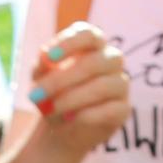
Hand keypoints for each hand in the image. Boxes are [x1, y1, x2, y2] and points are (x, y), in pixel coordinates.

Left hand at [30, 20, 131, 155]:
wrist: (62, 128)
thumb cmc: (53, 94)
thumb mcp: (41, 79)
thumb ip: (41, 67)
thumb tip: (44, 56)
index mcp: (93, 44)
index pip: (88, 34)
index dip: (70, 43)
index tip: (49, 57)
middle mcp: (111, 60)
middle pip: (94, 62)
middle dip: (62, 79)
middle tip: (38, 94)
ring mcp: (120, 83)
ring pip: (103, 86)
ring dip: (73, 99)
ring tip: (52, 109)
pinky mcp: (123, 108)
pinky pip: (112, 109)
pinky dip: (89, 115)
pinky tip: (71, 118)